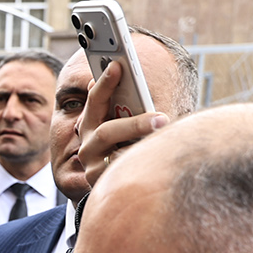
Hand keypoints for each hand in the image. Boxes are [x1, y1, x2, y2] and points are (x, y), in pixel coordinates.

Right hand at [77, 60, 169, 189]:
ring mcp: (92, 166)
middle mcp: (87, 145)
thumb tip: (132, 85)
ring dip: (142, 144)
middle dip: (135, 124)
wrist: (120, 188)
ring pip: (118, 154)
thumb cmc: (128, 147)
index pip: (95, 101)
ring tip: (164, 136)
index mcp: (91, 124)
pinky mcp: (101, 184)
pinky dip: (142, 163)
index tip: (117, 65)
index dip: (104, 83)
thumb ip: (126, 109)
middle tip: (161, 118)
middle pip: (106, 131)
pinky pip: (125, 172)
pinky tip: (158, 159)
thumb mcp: (127, 127)